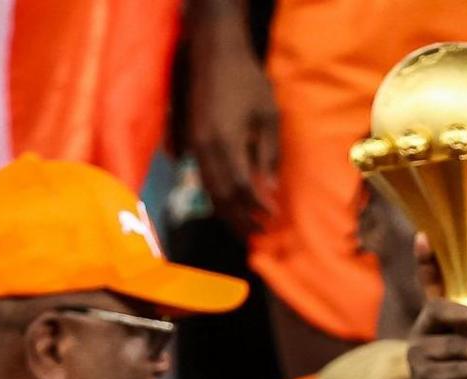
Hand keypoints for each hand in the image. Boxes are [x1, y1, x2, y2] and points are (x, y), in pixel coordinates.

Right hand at [184, 28, 279, 231]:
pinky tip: (228, 206)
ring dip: (227, 213)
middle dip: (240, 220)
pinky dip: (217, 196)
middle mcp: (205, 149)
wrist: (214, 53)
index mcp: (226, 143)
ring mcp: (195, 145)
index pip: (242, 187)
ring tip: (244, 230)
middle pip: (221, 196)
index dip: (257, 208)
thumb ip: (268, 155)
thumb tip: (270, 190)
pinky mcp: (192, 140)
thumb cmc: (247, 81)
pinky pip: (203, 178)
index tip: (273, 220)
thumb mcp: (268, 116)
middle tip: (259, 238)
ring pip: (209, 190)